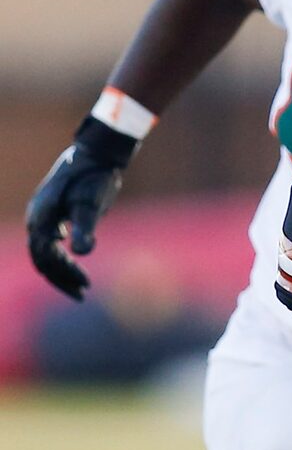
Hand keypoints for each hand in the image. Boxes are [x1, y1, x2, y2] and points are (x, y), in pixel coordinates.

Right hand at [26, 126, 134, 300]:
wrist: (95, 154)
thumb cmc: (94, 178)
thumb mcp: (91, 204)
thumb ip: (85, 228)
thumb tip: (82, 252)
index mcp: (41, 218)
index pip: (45, 257)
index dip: (64, 275)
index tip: (86, 286)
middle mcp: (37, 218)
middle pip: (42, 259)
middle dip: (61, 278)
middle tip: (83, 294)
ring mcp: (43, 216)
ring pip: (45, 252)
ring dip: (61, 270)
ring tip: (82, 286)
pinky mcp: (52, 214)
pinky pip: (50, 242)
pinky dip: (61, 257)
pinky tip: (74, 262)